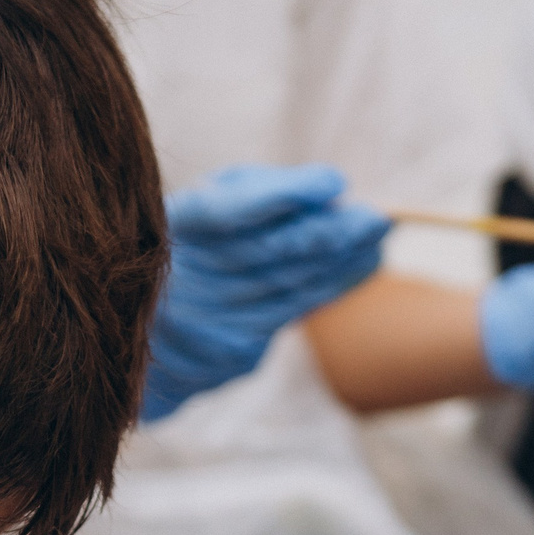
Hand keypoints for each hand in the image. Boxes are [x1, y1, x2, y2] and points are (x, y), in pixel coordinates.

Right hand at [144, 163, 390, 421]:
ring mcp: (208, 322)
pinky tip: (364, 263)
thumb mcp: (212, 204)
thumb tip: (331, 194)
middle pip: (270, 254)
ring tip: (379, 236)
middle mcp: (182, 280)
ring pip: (290, 286)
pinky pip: (295, 312)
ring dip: (343, 260)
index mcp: (172, 227)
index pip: (226, 211)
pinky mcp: (235, 352)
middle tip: (376, 217)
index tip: (333, 182)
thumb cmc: (195, 244)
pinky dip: (335, 284)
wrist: (154, 331)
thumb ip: (262, 193)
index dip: (280, 197)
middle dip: (329, 233)